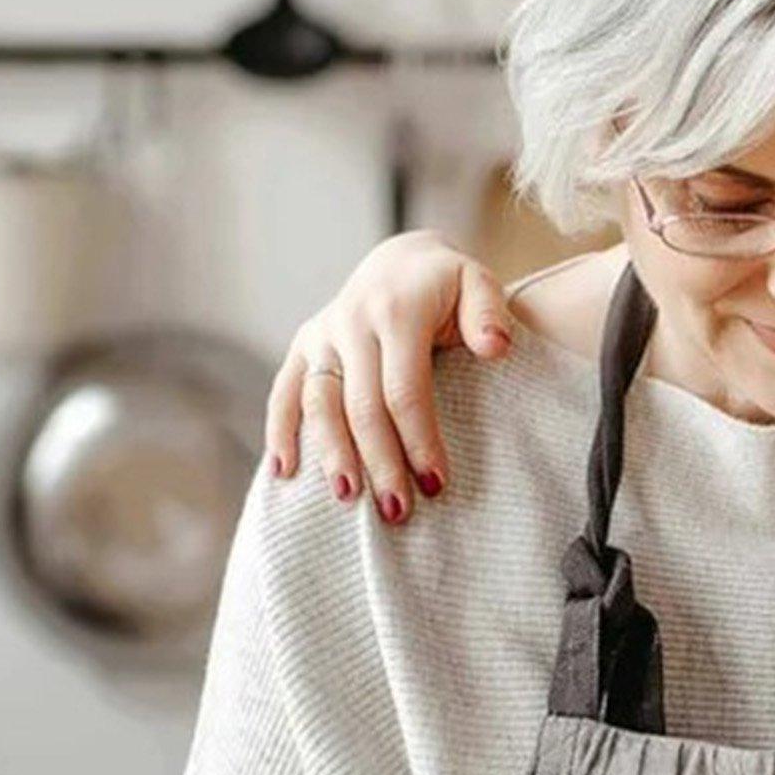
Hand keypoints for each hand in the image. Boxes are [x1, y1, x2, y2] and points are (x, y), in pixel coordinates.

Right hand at [264, 231, 517, 526]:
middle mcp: (351, 322)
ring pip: (320, 403)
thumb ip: (488, 314)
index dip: (419, 440)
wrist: (400, 262)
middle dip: (380, 462)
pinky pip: (285, 392)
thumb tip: (495, 348)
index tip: (435, 484)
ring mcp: (322, 334)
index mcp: (396, 311)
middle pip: (362, 406)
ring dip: (331, 455)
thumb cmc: (447, 287)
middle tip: (397, 511)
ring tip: (348, 500)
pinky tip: (283, 473)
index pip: (404, 389)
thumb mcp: (477, 284)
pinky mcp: (302, 345)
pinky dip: (279, 432)